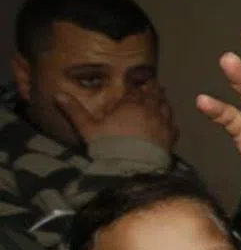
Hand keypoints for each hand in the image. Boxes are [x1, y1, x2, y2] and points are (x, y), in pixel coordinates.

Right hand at [57, 85, 177, 149]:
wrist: (132, 168)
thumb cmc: (109, 145)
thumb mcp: (88, 128)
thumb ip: (74, 110)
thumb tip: (57, 95)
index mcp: (131, 104)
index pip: (134, 89)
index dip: (134, 85)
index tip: (134, 81)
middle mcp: (150, 110)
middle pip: (154, 95)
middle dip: (152, 89)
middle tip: (152, 84)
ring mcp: (163, 124)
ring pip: (166, 108)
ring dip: (163, 102)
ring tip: (162, 99)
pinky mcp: (170, 139)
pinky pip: (174, 127)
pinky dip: (171, 123)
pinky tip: (170, 124)